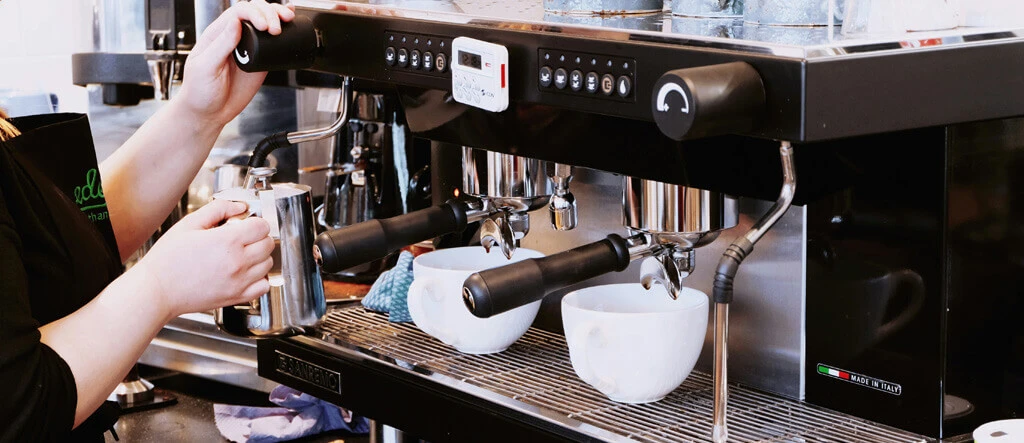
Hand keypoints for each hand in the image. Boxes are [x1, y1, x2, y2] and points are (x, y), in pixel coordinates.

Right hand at [135, 199, 274, 319]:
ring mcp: (240, 281)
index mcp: (228, 241)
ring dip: (260, 256)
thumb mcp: (189, 224)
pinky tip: (246, 272)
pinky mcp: (237, 297)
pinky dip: (260, 278)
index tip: (245, 223)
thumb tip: (239, 207)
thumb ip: (218, 209)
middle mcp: (239, 262)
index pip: (262, 226)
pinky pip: (264, 286)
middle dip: (258, 237)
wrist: (157, 290)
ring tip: (241, 254)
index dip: (255, 221)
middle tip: (243, 237)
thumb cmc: (167, 260)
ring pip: (269, 263)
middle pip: (268, 243)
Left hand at [174, 0, 294, 127]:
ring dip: (277, 16)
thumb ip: (221, 44)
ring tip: (287, 21)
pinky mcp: (259, 61)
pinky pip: (272, 43)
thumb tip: (235, 22)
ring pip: (264, 21)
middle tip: (275, 28)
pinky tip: (289, 25)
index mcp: (217, 34)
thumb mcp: (205, 67)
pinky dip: (283, 32)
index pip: (237, 12)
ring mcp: (248, 48)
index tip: (263, 26)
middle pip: (253, 11)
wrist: (209, 113)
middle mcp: (233, 37)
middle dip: (268, 13)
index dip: (253, 13)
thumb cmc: (199, 91)